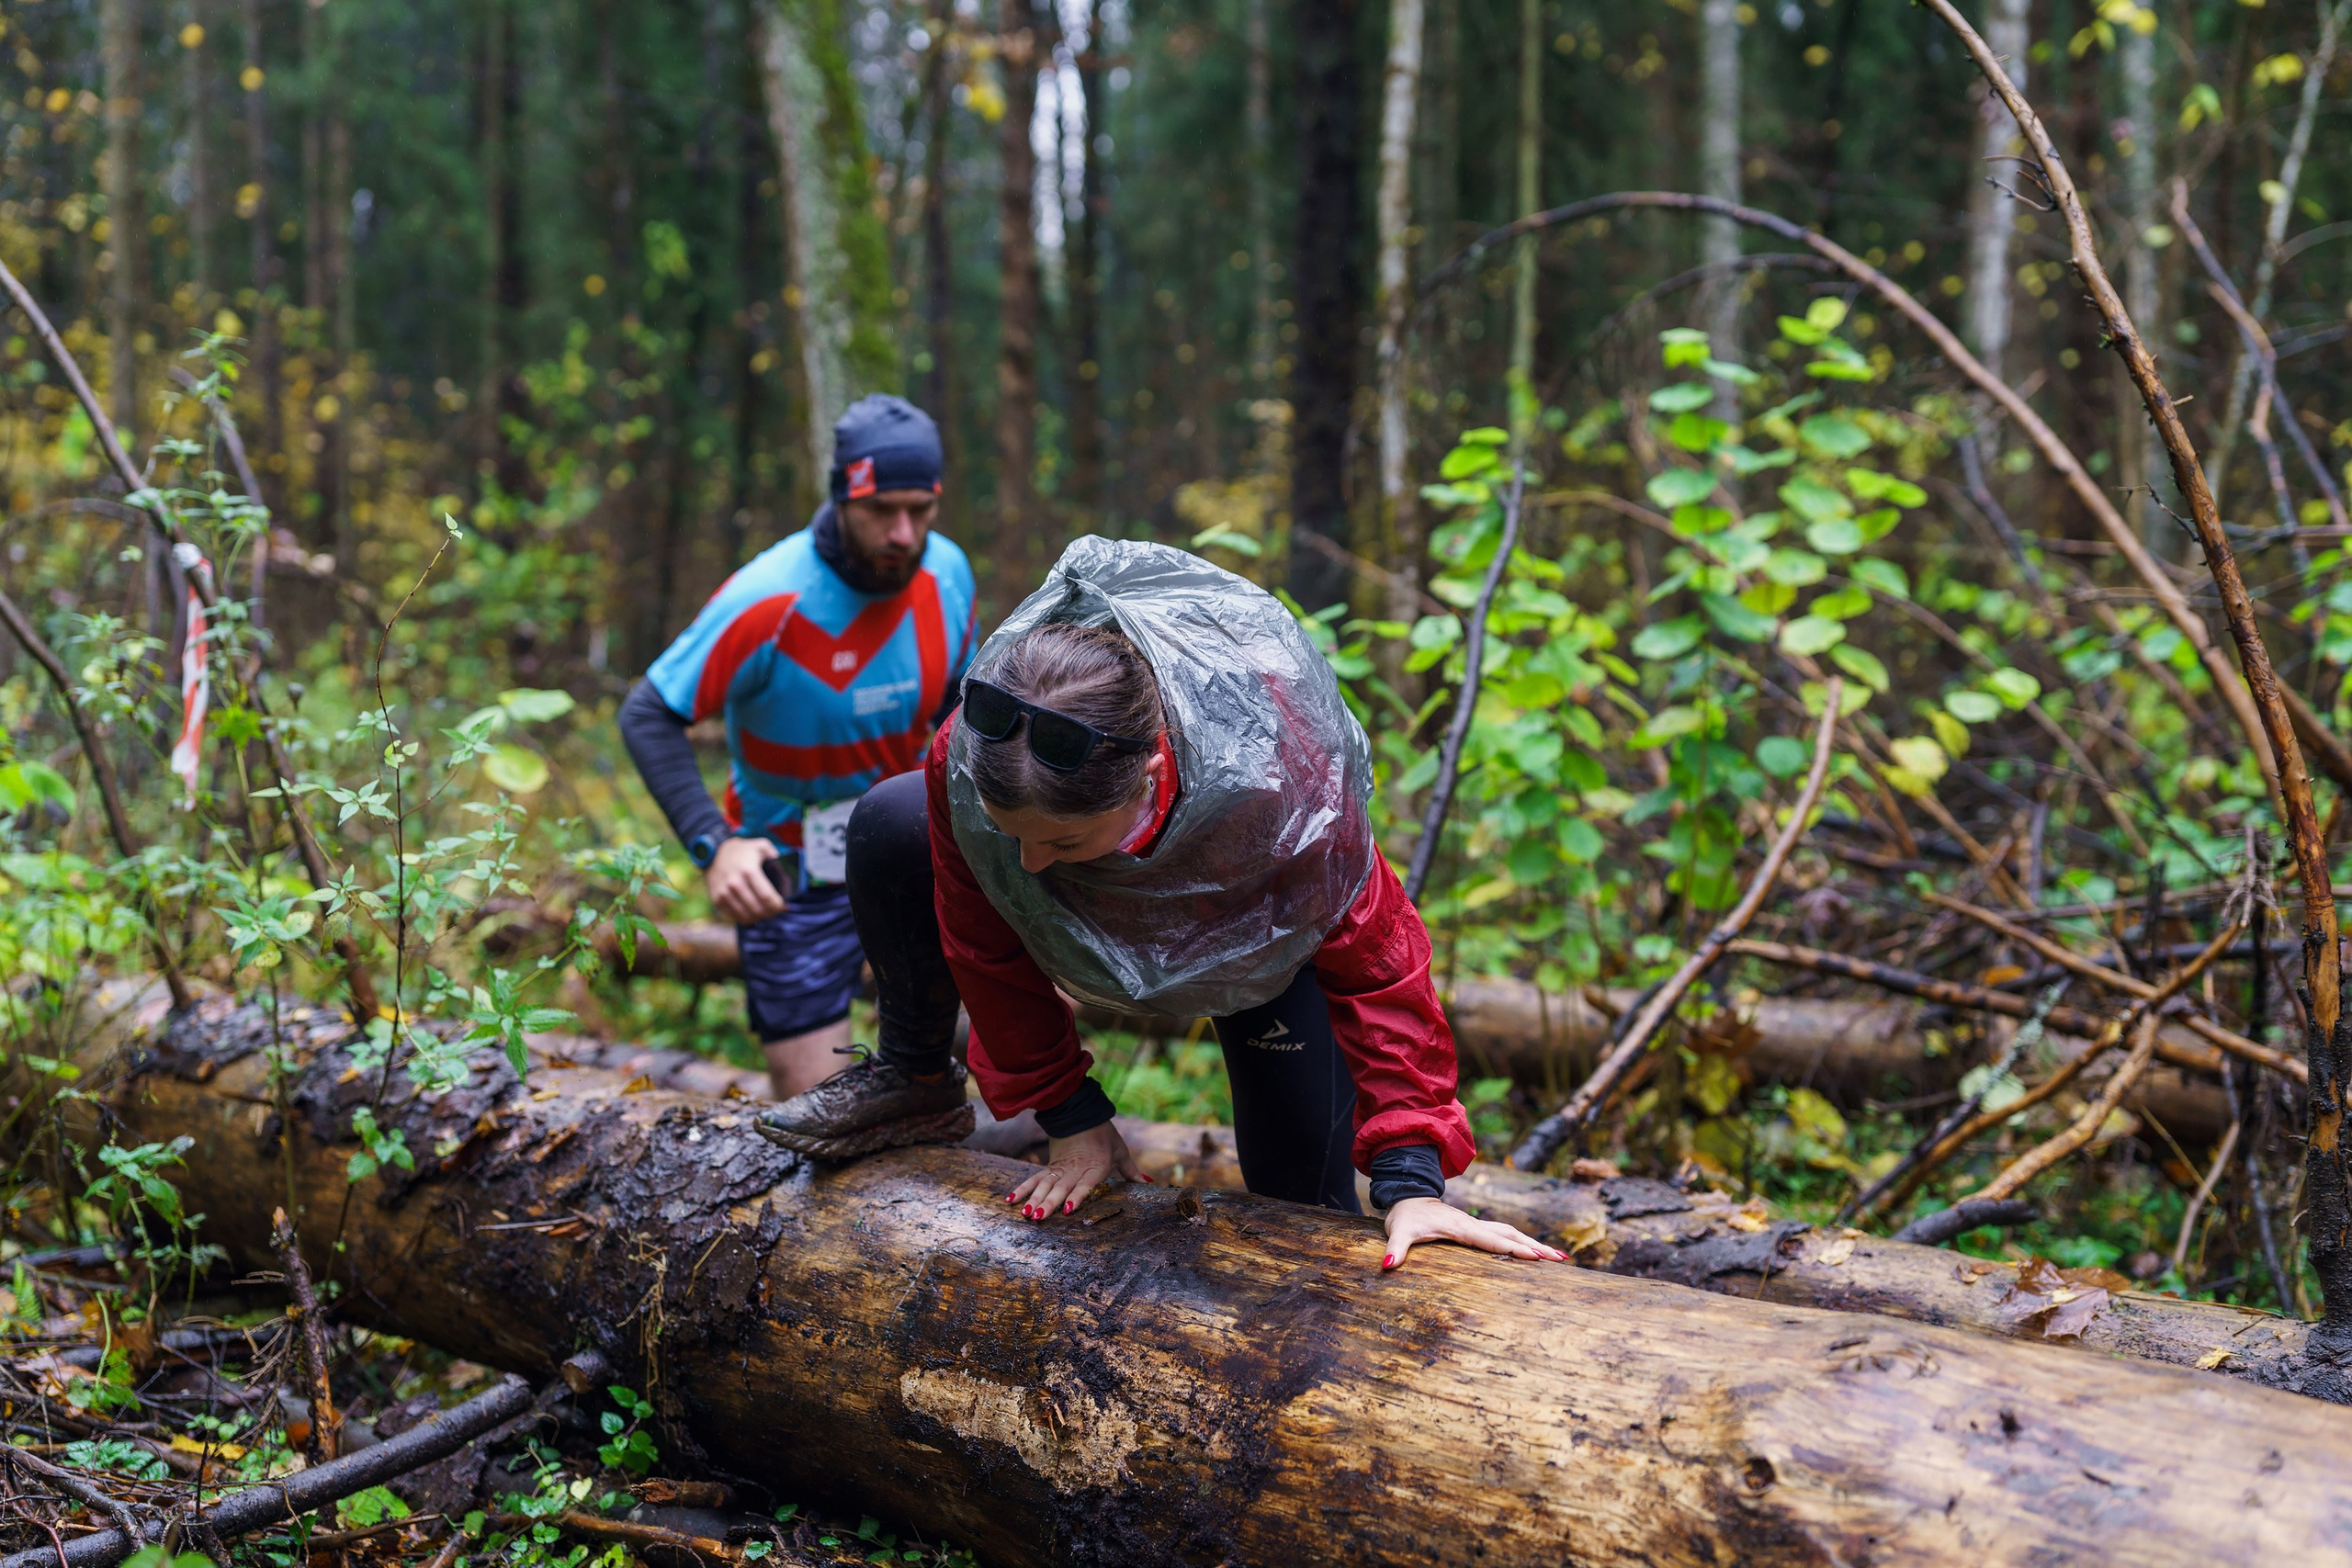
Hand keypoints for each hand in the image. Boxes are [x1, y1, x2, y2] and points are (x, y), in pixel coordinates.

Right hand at [708, 835, 786, 923]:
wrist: (714, 852)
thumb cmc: (743, 851)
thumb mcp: (762, 846)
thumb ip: (776, 857)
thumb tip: (789, 874)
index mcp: (748, 870)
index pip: (767, 897)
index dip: (778, 905)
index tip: (784, 906)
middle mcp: (735, 883)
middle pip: (758, 909)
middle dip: (771, 913)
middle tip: (776, 910)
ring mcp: (724, 893)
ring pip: (747, 916)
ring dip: (760, 917)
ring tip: (766, 912)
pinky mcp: (717, 899)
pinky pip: (735, 917)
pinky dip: (746, 919)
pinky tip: (753, 913)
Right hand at [1008, 1122, 1148, 1219]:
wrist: (1080, 1112)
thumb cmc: (1103, 1133)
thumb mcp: (1119, 1149)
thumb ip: (1130, 1170)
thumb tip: (1148, 1183)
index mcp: (1095, 1165)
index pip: (1085, 1183)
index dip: (1077, 1196)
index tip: (1069, 1209)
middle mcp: (1075, 1169)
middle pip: (1060, 1187)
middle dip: (1049, 1203)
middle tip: (1038, 1217)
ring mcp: (1059, 1168)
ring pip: (1044, 1185)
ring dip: (1034, 1199)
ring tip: (1026, 1213)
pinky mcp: (1049, 1166)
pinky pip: (1034, 1178)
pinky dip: (1022, 1188)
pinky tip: (1011, 1199)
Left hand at [1381, 1196, 1569, 1271]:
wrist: (1408, 1196)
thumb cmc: (1404, 1216)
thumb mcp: (1397, 1230)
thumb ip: (1394, 1247)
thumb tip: (1388, 1264)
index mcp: (1460, 1226)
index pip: (1491, 1239)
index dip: (1513, 1249)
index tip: (1536, 1257)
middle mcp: (1474, 1224)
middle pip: (1511, 1235)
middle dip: (1536, 1248)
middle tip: (1561, 1260)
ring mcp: (1478, 1225)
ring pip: (1513, 1233)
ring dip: (1536, 1245)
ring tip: (1560, 1259)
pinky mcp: (1478, 1228)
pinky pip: (1507, 1235)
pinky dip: (1525, 1243)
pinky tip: (1538, 1253)